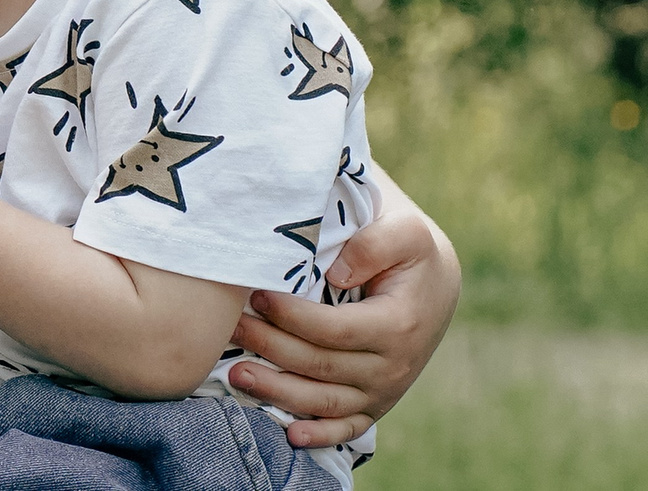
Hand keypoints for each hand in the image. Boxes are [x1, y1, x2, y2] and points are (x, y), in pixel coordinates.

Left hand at [226, 197, 460, 447]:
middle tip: (229, 327)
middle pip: (320, 365)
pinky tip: (290, 434)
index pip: (333, 330)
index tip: (256, 295)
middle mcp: (393, 366)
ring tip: (235, 374)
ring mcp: (384, 389)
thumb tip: (337, 273)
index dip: (291, 317)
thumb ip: (376, 244)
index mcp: (397, 325)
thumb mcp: (405, 231)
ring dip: (278, 392)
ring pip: (325, 402)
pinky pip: (348, 427)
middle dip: (269, 347)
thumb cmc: (409, 250)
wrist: (435, 280)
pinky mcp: (375, 401)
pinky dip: (320, 435)